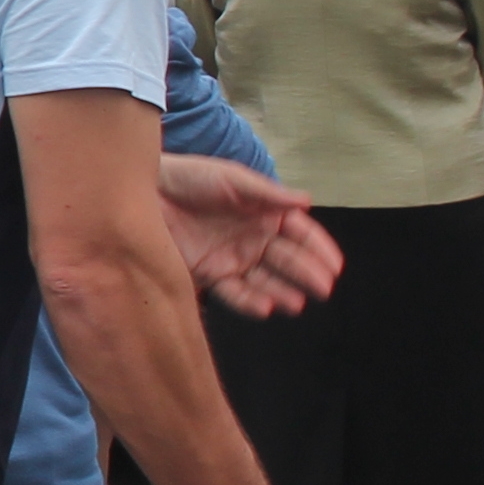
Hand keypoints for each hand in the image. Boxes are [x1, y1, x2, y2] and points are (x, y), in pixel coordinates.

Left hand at [157, 154, 342, 316]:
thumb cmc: (192, 178)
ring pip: (265, 280)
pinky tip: (267, 307)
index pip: (301, 234)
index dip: (319, 249)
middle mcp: (255, 239)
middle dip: (307, 274)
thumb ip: (267, 193)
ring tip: (298, 302)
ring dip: (283, 292)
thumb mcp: (232, 180)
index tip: (335, 265)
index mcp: (266, 215)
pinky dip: (251, 301)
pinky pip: (234, 292)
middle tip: (324, 288)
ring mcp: (233, 258)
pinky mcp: (209, 273)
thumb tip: (307, 200)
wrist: (147, 191)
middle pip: (288, 260)